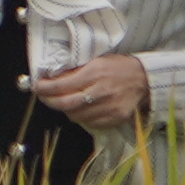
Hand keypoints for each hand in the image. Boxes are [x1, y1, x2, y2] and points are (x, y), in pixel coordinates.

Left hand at [28, 53, 151, 132]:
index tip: (38, 86)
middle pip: (64, 104)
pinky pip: (89, 122)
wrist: (147, 80)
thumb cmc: (120, 68)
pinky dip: (82, 117)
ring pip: (75, 116)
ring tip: (68, 103)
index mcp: (95, 73)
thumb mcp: (98, 61)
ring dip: (67, 110)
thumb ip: (77, 71)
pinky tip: (84, 109)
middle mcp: (100, 91)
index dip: (44, 88)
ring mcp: (107, 107)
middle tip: (45, 97)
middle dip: (50, 102)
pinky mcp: (113, 118)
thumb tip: (53, 78)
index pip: (61, 85)